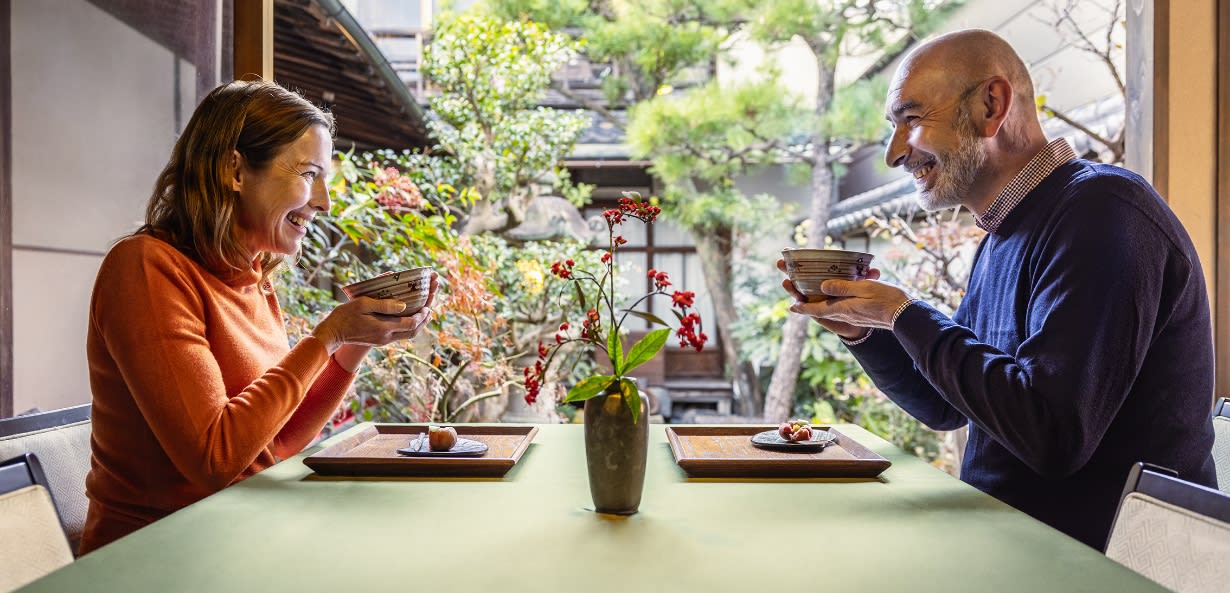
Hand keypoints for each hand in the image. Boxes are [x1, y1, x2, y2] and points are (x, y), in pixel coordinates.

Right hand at [311, 272, 439, 352]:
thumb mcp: (363, 305)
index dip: (422, 315)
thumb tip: (404, 305)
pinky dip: (409, 326)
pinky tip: (409, 317)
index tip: (428, 306)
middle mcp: (386, 337)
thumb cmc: (345, 315)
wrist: (332, 333)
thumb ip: (384, 305)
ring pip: (408, 335)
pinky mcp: (379, 340)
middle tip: (431, 310)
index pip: (411, 324)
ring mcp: (383, 340)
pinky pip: (400, 335)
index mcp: (383, 328)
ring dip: (418, 325)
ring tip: (424, 313)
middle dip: (424, 321)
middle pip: (413, 332)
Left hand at [776, 259, 884, 338]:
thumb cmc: (886, 300)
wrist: (905, 315)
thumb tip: (823, 286)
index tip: (792, 306)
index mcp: (844, 308)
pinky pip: (844, 307)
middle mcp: (846, 313)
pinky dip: (836, 300)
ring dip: (820, 300)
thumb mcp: (864, 289)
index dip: (803, 307)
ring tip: (812, 292)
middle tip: (795, 295)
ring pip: (832, 307)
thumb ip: (843, 287)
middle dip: (807, 301)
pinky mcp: (861, 313)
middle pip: (822, 308)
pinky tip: (837, 293)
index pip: (818, 309)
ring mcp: (854, 315)